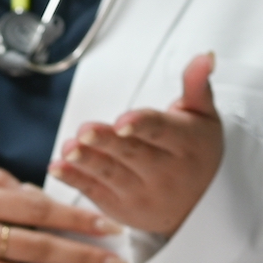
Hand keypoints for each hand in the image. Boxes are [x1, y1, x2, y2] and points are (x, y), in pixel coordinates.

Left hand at [53, 51, 225, 236]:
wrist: (199, 206)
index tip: (123, 122)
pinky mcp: (121, 206)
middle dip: (107, 142)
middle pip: (133, 154)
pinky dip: (75, 180)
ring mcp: (143, 193)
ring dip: (88, 161)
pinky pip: (95, 192)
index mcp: (186, 145)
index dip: (142, 126)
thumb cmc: (195, 152)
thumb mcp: (203, 117)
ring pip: (112, 174)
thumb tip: (205, 57)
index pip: (162, 132)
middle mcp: (167, 173)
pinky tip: (58, 168)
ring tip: (69, 148)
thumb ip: (197, 85)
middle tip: (85, 131)